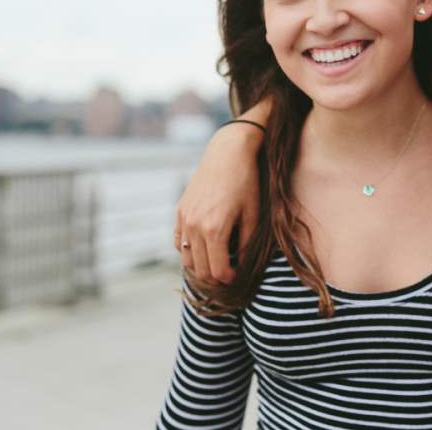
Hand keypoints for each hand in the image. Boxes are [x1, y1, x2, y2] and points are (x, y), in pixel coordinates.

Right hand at [175, 122, 263, 283]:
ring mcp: (184, 218)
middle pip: (200, 268)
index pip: (217, 270)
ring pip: (186, 258)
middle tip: (229, 274)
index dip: (229, 279)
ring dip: (200, 266)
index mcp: (215, 229)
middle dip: (215, 277)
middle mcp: (194, 226)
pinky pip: (177, 242)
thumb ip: (247, 243)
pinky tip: (203, 248)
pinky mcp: (180, 211)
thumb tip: (243, 265)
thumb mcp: (254, 213)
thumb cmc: (246, 181)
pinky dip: (187, 250)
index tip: (238, 276)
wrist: (227, 152)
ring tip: (217, 262)